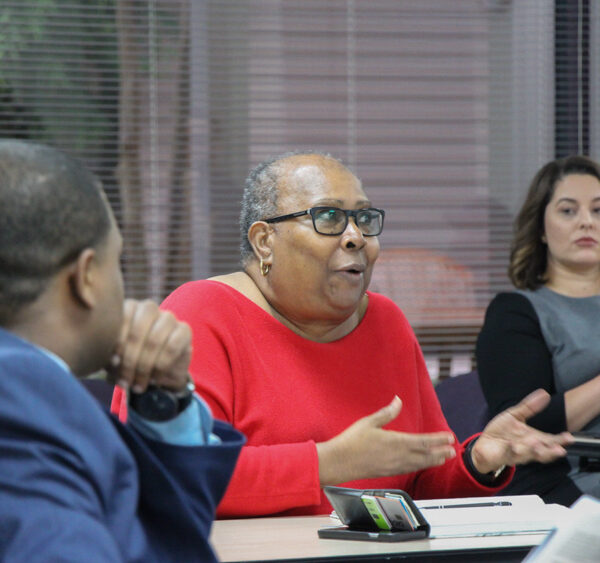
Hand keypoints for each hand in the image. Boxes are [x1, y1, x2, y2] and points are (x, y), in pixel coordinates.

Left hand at [106, 299, 191, 393]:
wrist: (156, 374)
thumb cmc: (130, 362)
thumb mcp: (114, 361)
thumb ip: (110, 357)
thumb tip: (114, 360)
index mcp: (127, 309)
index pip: (121, 319)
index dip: (116, 343)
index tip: (113, 363)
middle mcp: (148, 309)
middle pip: (138, 330)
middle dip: (130, 359)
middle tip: (125, 380)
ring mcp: (168, 317)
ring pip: (155, 340)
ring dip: (144, 366)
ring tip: (138, 384)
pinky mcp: (184, 330)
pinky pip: (172, 348)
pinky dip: (160, 367)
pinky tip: (154, 378)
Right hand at [316, 396, 456, 485]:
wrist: (339, 462)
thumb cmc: (352, 441)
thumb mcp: (369, 422)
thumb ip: (386, 413)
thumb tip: (397, 400)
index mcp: (395, 442)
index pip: (423, 441)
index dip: (438, 439)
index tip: (448, 437)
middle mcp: (398, 456)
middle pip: (425, 455)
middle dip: (440, 452)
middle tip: (452, 451)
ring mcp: (394, 466)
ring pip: (418, 464)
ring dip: (432, 461)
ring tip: (443, 459)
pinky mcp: (388, 472)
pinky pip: (409, 469)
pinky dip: (419, 466)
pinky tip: (421, 465)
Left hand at [471, 389, 573, 474]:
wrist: (484, 444)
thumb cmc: (502, 432)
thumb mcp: (515, 415)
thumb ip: (530, 407)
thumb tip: (544, 394)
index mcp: (533, 439)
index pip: (550, 440)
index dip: (560, 440)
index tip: (569, 438)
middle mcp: (527, 448)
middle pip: (543, 452)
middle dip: (551, 451)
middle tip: (559, 450)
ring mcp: (516, 453)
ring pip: (527, 454)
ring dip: (532, 451)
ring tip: (536, 443)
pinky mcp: (503, 456)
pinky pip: (507, 453)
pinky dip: (510, 450)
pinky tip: (512, 445)